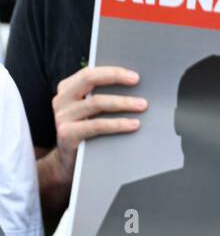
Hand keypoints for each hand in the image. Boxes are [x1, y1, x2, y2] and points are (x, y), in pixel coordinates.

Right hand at [52, 65, 146, 183]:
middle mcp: (61, 100)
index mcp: (66, 89)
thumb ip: (99, 97)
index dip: (112, 71)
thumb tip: (131, 87)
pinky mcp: (67, 134)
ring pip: (96, 103)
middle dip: (115, 77)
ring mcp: (63, 117)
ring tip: (142, 105)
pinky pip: (97, 125)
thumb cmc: (84, 133)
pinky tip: (133, 124)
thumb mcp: (88, 112)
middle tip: (137, 82)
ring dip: (122, 103)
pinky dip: (118, 124)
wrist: (67, 163)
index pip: (89, 73)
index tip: (134, 76)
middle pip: (89, 80)